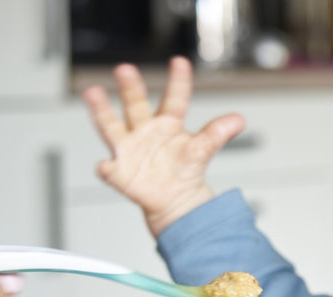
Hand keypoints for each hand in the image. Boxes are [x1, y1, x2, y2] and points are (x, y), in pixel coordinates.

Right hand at [81, 56, 246, 236]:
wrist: (172, 199)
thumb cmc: (184, 168)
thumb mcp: (202, 151)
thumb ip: (217, 134)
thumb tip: (239, 120)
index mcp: (168, 122)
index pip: (175, 99)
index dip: (178, 82)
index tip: (180, 62)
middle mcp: (144, 129)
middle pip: (135, 105)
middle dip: (130, 88)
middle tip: (125, 69)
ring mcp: (128, 148)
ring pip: (111, 126)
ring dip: (101, 109)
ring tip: (93, 92)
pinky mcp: (118, 171)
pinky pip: (109, 168)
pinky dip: (106, 167)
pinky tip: (106, 165)